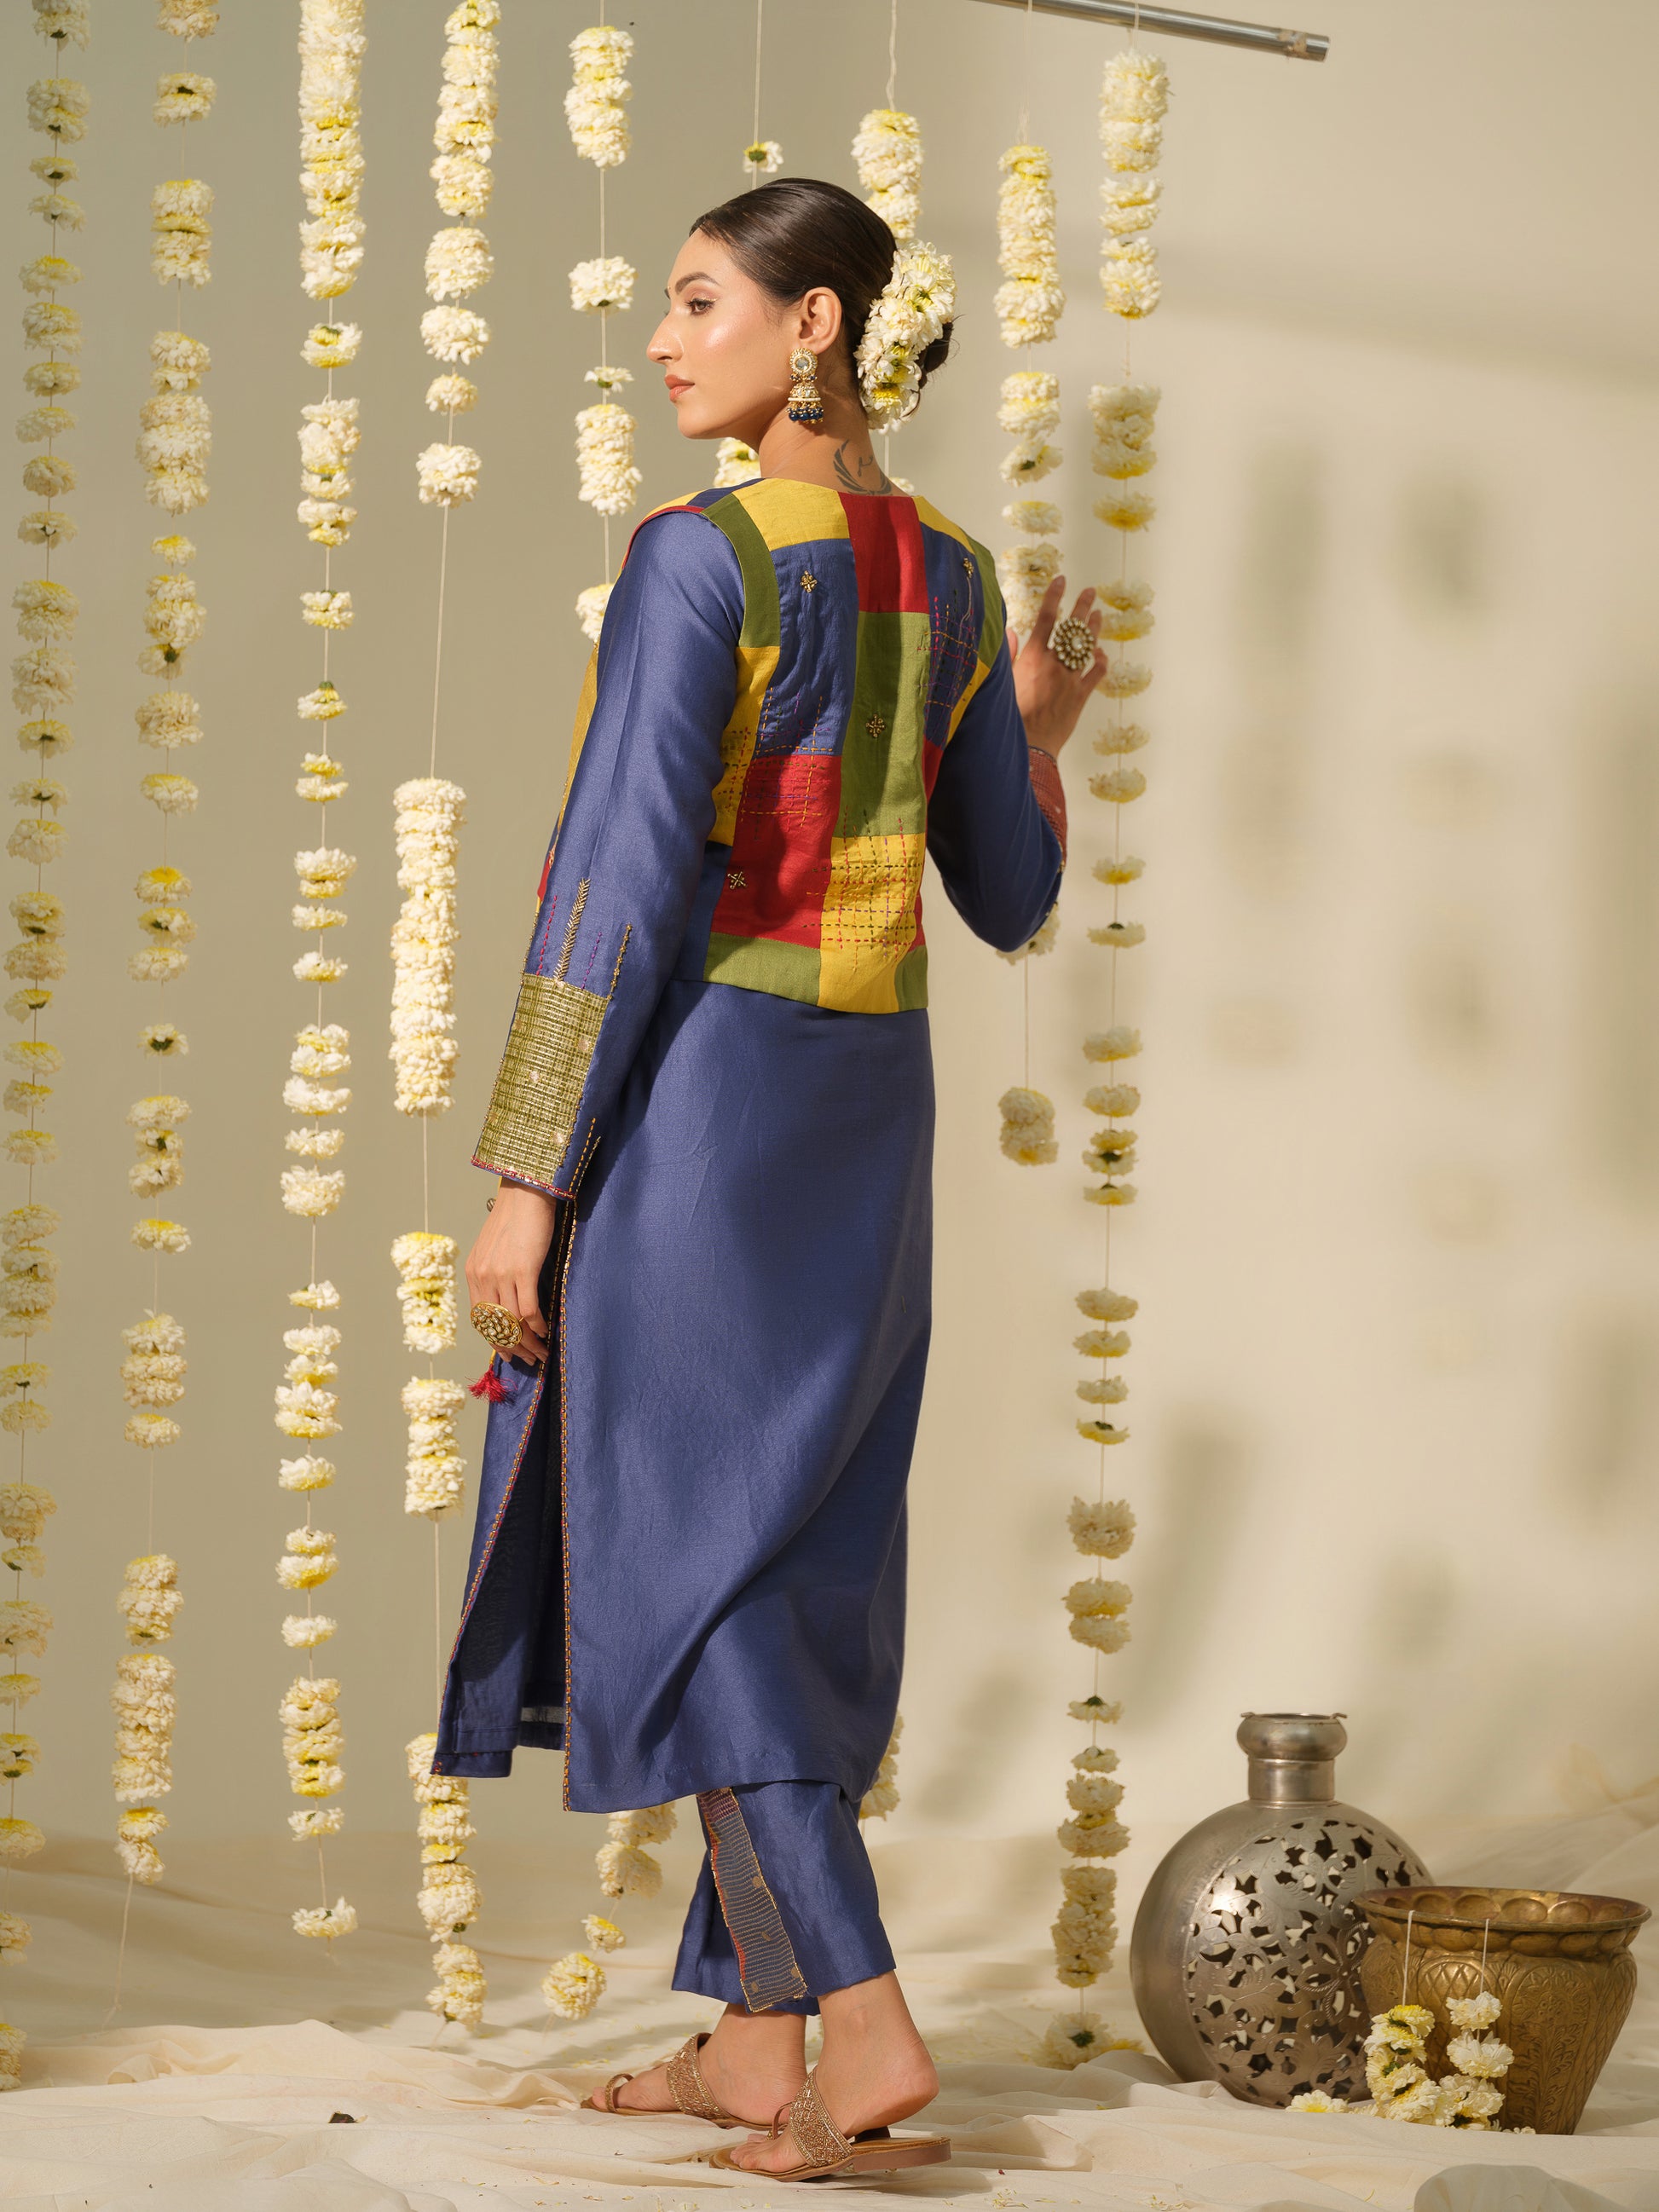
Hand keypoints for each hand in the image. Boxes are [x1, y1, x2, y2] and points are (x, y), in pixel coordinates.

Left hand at [464, 1184, 557, 1368]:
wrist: (526, 1193)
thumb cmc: (515, 1219)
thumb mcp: (494, 1248)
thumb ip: (494, 1273)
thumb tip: (507, 1300)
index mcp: (473, 1273)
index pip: (480, 1318)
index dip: (494, 1339)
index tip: (508, 1351)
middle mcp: (483, 1276)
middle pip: (496, 1325)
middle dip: (512, 1347)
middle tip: (528, 1359)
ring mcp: (502, 1274)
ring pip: (513, 1321)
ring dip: (528, 1342)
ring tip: (542, 1351)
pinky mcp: (523, 1270)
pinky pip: (529, 1309)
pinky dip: (537, 1325)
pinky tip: (546, 1331)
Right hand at [1012, 576, 1106, 757]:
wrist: (1028, 746)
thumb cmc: (1010, 716)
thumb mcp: (1002, 682)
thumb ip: (1009, 655)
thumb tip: (1010, 632)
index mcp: (1033, 657)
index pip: (1046, 618)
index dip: (1054, 596)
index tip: (1061, 580)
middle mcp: (1055, 664)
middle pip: (1072, 627)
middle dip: (1082, 606)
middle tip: (1090, 591)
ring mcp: (1071, 679)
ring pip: (1088, 647)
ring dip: (1094, 628)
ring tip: (1098, 614)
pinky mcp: (1081, 696)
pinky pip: (1097, 673)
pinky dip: (1101, 660)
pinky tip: (1102, 653)